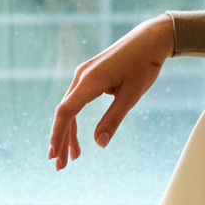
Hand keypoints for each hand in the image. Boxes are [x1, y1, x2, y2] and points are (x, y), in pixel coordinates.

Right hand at [49, 15, 176, 167]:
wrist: (150, 38)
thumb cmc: (144, 64)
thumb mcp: (132, 95)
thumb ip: (113, 119)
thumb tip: (99, 143)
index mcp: (90, 80)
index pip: (66, 112)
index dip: (58, 135)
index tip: (54, 154)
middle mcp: (82, 76)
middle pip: (64, 112)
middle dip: (60, 140)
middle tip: (59, 166)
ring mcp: (84, 75)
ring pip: (69, 108)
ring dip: (68, 133)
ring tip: (72, 157)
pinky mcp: (90, 75)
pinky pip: (76, 101)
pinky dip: (75, 120)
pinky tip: (80, 137)